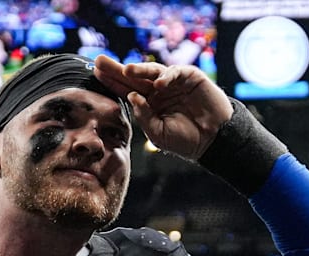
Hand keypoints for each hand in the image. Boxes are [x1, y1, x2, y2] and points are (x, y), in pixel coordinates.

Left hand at [92, 55, 231, 159]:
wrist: (213, 140)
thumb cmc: (186, 140)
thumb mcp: (158, 134)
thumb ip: (144, 117)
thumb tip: (132, 96)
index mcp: (149, 103)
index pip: (126, 90)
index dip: (112, 82)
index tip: (95, 74)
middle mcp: (158, 91)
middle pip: (134, 77)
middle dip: (117, 69)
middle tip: (99, 61)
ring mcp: (173, 83)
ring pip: (152, 72)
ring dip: (139, 70)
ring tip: (126, 70)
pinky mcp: (190, 77)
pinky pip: (175, 73)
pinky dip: (167, 77)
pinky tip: (159, 84)